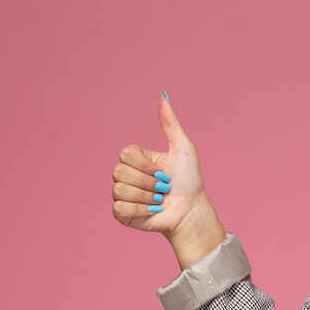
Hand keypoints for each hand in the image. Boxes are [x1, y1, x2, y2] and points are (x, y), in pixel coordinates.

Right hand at [111, 94, 215, 241]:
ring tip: (159, 200)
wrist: (191, 210)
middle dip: (148, 182)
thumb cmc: (189, 180)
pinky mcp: (122, 213)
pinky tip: (153, 210)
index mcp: (137, 159)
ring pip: (119, 190)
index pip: (125, 154)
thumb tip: (163, 96)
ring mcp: (123, 194)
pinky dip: (140, 209)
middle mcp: (126, 175)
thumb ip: (171, 123)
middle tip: (164, 187)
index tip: (164, 172)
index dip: (145, 165)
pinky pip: (118, 208)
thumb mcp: (183, 148)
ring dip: (146, 196)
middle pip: (119, 172)